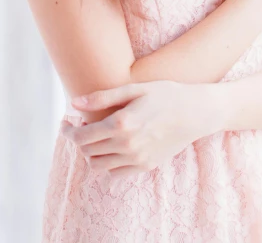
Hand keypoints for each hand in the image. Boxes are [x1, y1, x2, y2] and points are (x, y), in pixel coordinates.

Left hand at [60, 80, 219, 180]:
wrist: (196, 112)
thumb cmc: (165, 94)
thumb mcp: (134, 88)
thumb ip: (102, 98)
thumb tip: (74, 103)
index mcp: (121, 124)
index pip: (82, 136)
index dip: (68, 131)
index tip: (66, 123)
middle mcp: (127, 145)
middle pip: (88, 151)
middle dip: (79, 140)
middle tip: (81, 126)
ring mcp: (136, 158)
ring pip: (99, 165)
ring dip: (91, 152)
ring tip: (97, 136)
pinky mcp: (145, 166)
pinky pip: (115, 173)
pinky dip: (107, 162)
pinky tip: (113, 146)